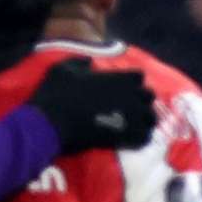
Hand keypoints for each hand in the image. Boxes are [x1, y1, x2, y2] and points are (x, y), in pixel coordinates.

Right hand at [24, 57, 158, 155]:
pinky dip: (140, 139)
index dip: (131, 83)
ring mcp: (131, 116)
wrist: (50, 124)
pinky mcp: (127, 137)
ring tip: (132, 126)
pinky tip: (130, 141)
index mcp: (118, 78)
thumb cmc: (55, 94)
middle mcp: (130, 95)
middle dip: (141, 101)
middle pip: (149, 96)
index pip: (139, 76)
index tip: (122, 89)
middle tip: (129, 109)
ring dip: (144, 120)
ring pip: (151, 118)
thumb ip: (79, 62)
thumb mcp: (63, 69)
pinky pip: (145, 138)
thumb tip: (90, 61)